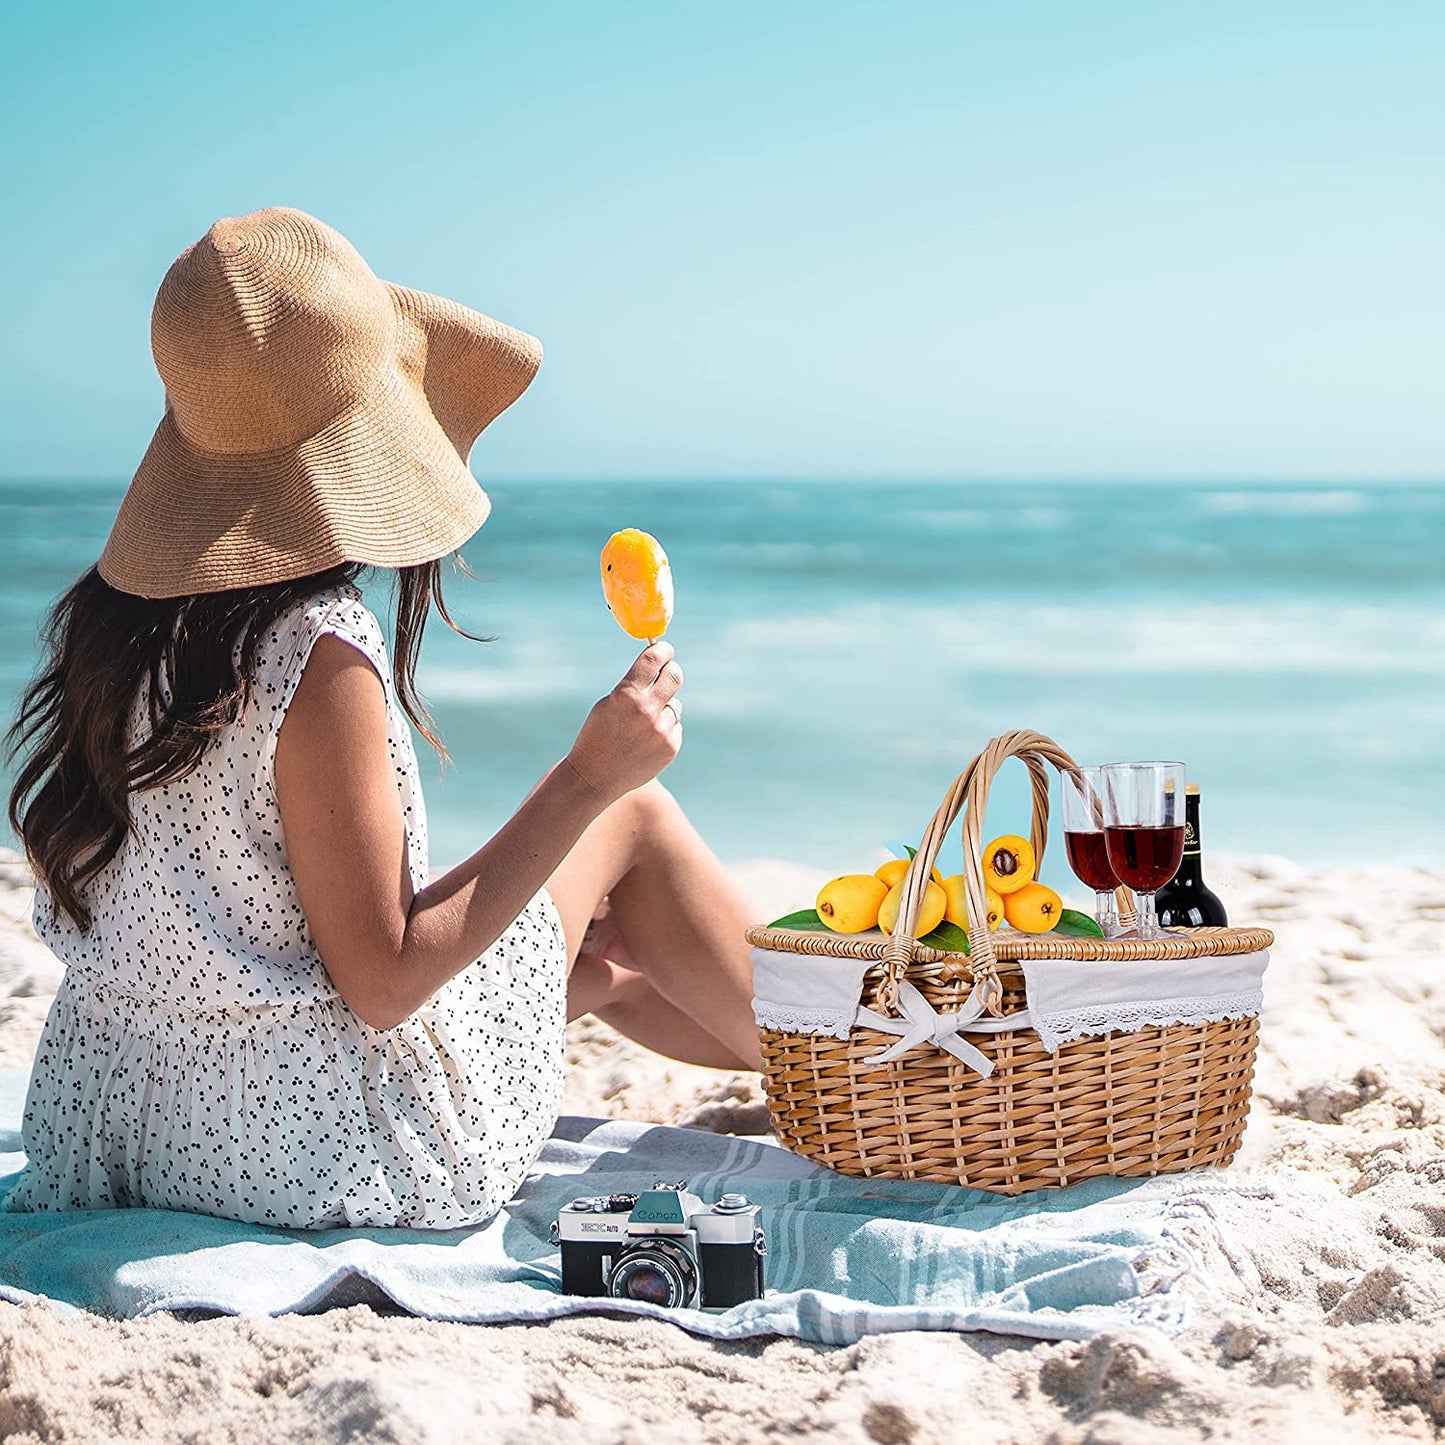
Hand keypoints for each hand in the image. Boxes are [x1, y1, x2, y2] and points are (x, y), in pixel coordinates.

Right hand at [564, 641, 683, 804]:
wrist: (595, 776)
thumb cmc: (597, 735)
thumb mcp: (607, 704)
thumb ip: (633, 687)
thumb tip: (659, 668)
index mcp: (626, 694)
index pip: (654, 660)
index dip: (663, 650)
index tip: (665, 649)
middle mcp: (646, 710)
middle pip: (675, 676)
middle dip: (672, 670)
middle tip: (669, 670)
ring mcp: (661, 730)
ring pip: (675, 705)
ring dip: (664, 707)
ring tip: (644, 723)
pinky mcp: (670, 747)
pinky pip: (675, 726)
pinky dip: (665, 729)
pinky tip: (646, 741)